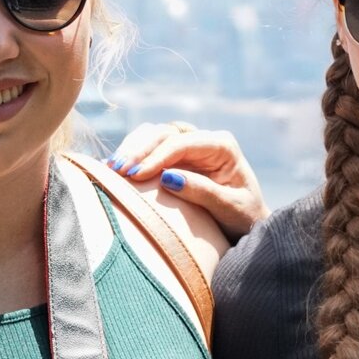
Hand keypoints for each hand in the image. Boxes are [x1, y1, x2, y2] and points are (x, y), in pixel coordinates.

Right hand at [107, 121, 266, 239]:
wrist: (247, 225)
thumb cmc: (243, 218)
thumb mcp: (229, 208)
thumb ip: (202, 192)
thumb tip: (168, 178)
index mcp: (222, 146)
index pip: (182, 143)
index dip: (156, 157)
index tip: (135, 175)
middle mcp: (204, 140)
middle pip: (164, 133)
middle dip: (138, 150)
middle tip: (117, 170)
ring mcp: (189, 146)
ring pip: (154, 135)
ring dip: (131, 149)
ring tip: (111, 168)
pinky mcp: (176, 158)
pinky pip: (150, 148)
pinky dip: (132, 155)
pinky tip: (113, 167)